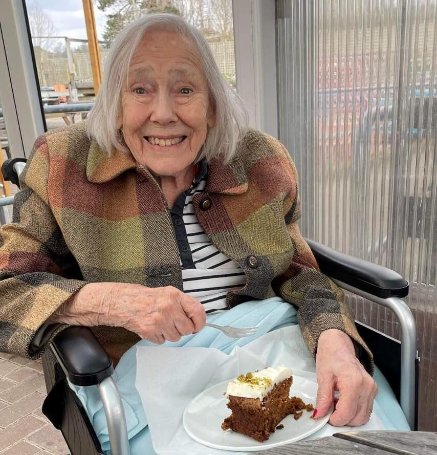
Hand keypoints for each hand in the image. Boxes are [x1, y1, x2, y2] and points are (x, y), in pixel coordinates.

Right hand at [52, 283, 205, 343]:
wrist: (121, 302)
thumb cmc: (145, 297)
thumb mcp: (166, 293)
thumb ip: (182, 304)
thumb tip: (197, 318)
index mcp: (175, 295)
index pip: (198, 310)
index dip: (200, 322)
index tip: (197, 326)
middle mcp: (169, 307)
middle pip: (187, 329)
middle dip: (182, 329)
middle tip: (173, 323)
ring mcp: (159, 320)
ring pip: (175, 337)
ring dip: (169, 334)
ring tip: (160, 324)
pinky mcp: (149, 331)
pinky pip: (162, 341)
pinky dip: (158, 337)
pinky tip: (151, 327)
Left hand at [314, 329, 376, 425]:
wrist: (338, 344)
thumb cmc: (330, 356)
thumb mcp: (323, 376)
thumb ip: (323, 398)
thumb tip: (319, 415)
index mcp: (353, 381)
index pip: (347, 412)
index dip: (335, 419)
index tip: (326, 417)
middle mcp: (367, 386)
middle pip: (357, 418)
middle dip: (342, 419)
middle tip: (329, 410)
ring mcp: (372, 389)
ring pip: (363, 417)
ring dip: (349, 417)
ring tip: (336, 404)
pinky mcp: (373, 390)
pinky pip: (366, 409)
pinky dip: (354, 411)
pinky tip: (343, 401)